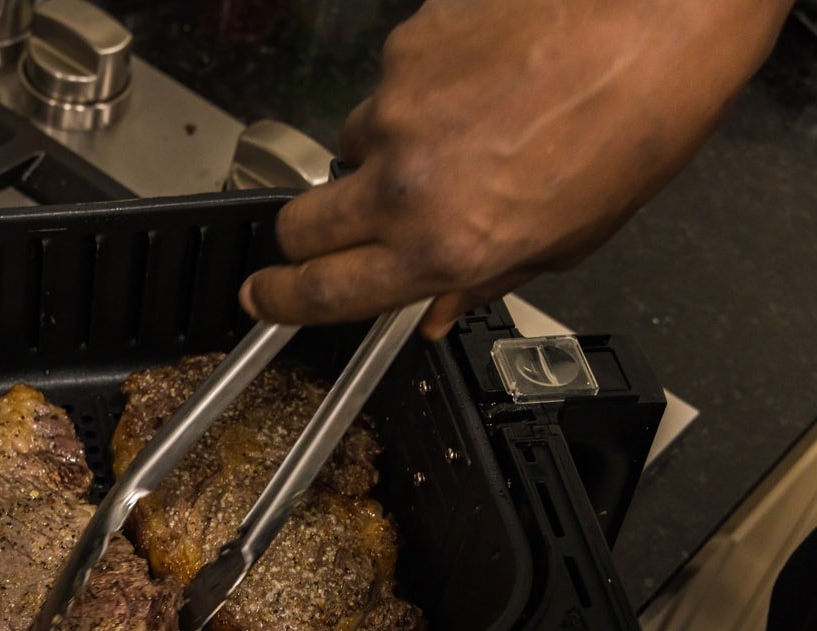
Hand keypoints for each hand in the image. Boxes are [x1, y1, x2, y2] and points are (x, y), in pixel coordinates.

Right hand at [239, 0, 791, 337]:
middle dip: (309, 233)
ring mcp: (396, 107)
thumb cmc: (634, 132)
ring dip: (385, 151)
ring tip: (463, 129)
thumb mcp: (567, 241)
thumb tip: (430, 311)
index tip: (261, 297)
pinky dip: (422, 91)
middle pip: (299, 223)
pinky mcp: (405, 46)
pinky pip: (391, 83)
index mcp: (443, 248)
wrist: (659, 20)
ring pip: (350, 144)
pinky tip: (481, 80)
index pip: (323, 292)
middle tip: (348, 222)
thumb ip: (480, 281)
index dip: (281, 301)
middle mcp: (404, 184)